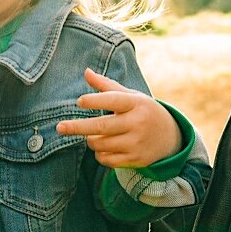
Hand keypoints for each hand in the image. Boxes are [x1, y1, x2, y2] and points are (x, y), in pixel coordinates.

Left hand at [56, 69, 182, 168]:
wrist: (171, 137)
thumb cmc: (143, 111)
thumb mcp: (130, 96)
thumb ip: (107, 86)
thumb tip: (86, 72)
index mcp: (136, 103)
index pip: (113, 100)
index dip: (95, 101)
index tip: (79, 101)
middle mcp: (137, 123)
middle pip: (101, 127)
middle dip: (77, 127)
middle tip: (60, 127)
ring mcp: (137, 143)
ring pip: (101, 144)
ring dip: (91, 140)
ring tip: (97, 135)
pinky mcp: (135, 159)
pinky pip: (106, 159)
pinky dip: (99, 154)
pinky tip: (105, 147)